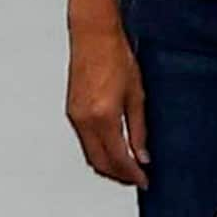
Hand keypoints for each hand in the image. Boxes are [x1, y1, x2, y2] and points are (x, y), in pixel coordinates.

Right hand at [65, 15, 148, 188]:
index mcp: (103, 116)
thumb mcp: (136, 95)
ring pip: (90, 154)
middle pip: (99, 162)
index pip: (118, 158)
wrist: (93, 36)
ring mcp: (75, 116)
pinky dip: (99, 151)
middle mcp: (84, 119)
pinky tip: (112, 148)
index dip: (132, 174)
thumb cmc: (115, 56)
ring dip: (108, 165)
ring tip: (127, 167)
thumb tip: (142, 155)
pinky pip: (84, 141)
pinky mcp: (72, 111)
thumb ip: (139, 129)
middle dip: (118, 175)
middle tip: (137, 178)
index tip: (144, 180)